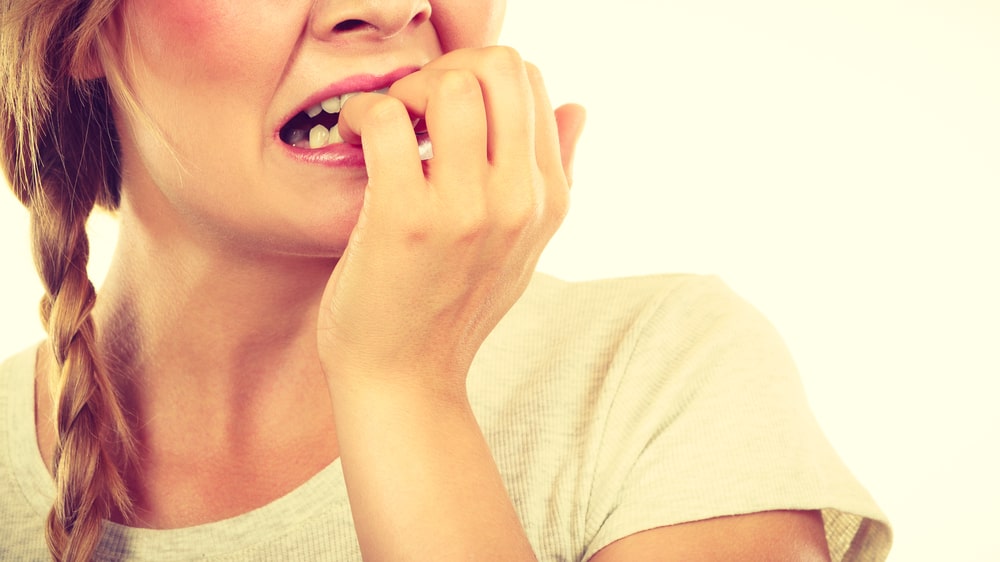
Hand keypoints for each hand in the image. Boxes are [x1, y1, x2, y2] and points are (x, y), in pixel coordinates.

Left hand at [317, 47, 585, 394]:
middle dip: (445, 70)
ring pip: (450, 84)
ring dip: (405, 90)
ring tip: (385, 126)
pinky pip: (389, 120)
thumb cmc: (451, 310)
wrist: (405, 382)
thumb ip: (556, 174)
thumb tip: (577, 107)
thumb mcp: (523, 247)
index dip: (477, 79)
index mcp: (548, 200)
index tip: (440, 114)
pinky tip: (354, 139)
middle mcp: (519, 200)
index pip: (532, 83)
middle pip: (500, 67)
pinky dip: (363, 115)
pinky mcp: (407, 221)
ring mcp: (467, 211)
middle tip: (412, 109)